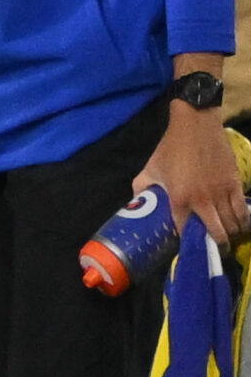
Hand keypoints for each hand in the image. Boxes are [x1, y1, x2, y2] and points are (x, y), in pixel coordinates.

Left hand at [136, 103, 248, 243]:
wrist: (195, 125)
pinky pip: (244, 209)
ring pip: (234, 224)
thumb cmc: (170, 148)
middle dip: (218, 246)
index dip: (188, 243)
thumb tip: (136, 204)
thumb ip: (141, 189)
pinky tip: (243, 226)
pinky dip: (245, 221)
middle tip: (217, 250)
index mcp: (179, 199)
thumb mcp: (150, 169)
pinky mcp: (236, 184)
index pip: (186, 231)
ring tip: (231, 240)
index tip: (189, 249)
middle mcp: (202, 200)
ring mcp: (222, 192)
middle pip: (217, 233)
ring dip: (234, 235)